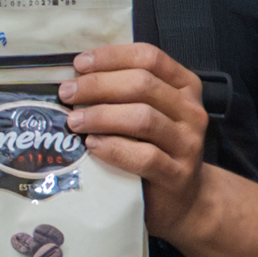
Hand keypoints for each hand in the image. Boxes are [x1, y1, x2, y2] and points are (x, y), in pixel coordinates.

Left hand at [59, 41, 211, 236]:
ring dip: (101, 115)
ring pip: (143, 118)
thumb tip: (75, 75)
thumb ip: (124, 92)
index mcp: (184, 87)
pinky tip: (92, 145)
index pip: (149, 58)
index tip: (79, 63)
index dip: (112, 57)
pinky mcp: (176, 174)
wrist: (184, 199)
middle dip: (98, 85)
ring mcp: (187, 144)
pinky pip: (144, 156)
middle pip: (142, 85)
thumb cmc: (157, 149)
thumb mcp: (149, 113)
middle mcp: (190, 111)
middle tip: (67, 93)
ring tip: (74, 121)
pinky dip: (113, 148)